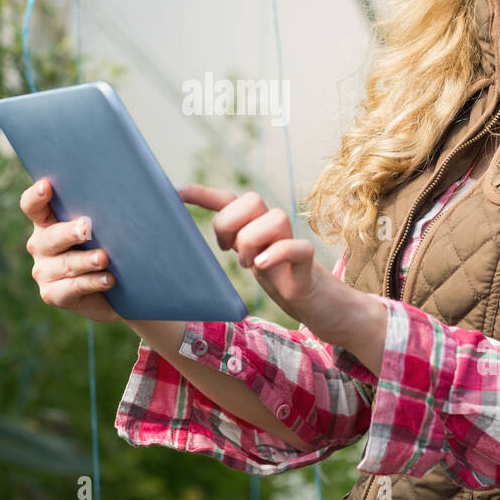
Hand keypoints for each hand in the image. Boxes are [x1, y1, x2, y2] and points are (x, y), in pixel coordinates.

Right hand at [20, 177, 119, 322]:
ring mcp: (44, 271)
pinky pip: (71, 288)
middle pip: (50, 237)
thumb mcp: (105, 226)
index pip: (33, 207)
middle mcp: (41, 245)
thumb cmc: (109, 245)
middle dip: (69, 232)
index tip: (47, 185)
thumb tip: (137, 192)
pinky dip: (91, 283)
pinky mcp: (52, 294)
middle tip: (87, 228)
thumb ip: (107, 210)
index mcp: (47, 222)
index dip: (36, 196)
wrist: (115, 289)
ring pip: (65, 263)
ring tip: (104, 258)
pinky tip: (108, 279)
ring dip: (86, 260)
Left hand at [178, 183, 369, 347]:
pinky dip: (277, 253)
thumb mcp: (253, 261)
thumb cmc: (284, 282)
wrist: (326, 308)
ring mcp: (292, 244)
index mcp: (257, 226)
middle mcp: (274, 229)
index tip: (174, 191)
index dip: (201, 193)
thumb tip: (191, 249)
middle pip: (250, 199)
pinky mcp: (309, 267)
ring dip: (253, 242)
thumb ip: (234, 246)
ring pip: (274, 217)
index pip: (229, 199)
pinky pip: (297, 247)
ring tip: (252, 266)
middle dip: (229, 223)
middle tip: (229, 251)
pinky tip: (263, 267)